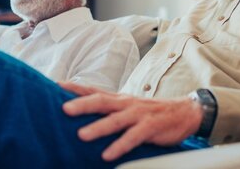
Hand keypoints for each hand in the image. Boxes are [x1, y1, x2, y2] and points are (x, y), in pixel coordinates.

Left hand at [60, 82, 202, 161]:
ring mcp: (138, 114)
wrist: (184, 112)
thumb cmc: (151, 112)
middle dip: (81, 104)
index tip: (55, 85)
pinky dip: (120, 145)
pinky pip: (133, 137)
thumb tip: (84, 111)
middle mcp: (126, 103)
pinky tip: (108, 155)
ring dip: (98, 127)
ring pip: (115, 120)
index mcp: (119, 99)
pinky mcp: (150, 127)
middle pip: (101, 101)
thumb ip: (109, 109)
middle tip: (64, 109)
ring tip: (81, 135)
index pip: (93, 90)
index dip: (75, 87)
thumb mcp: (128, 107)